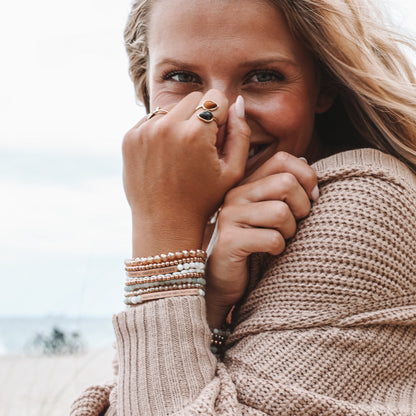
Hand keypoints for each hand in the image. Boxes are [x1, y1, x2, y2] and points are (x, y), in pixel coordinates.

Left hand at [122, 91, 249, 255]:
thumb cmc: (203, 201)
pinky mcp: (129, 138)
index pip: (216, 98)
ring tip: (182, 152)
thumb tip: (238, 102)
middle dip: (201, 115)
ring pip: (171, 107)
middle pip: (193, 98)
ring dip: (180, 122)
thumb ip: (241, 134)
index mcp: (195, 134)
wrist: (163, 224)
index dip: (222, 117)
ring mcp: (143, 131)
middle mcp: (166, 126)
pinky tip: (166, 156)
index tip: (217, 139)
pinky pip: (152, 119)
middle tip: (201, 145)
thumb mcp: (233, 172)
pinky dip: (161, 130)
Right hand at [205, 153, 318, 326]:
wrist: (224, 279)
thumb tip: (307, 167)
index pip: (282, 160)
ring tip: (279, 239)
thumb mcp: (270, 212)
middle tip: (295, 224)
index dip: (306, 177)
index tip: (311, 199)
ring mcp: (230, 216)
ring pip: (281, 212)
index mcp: (247, 183)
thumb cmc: (254, 244)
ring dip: (290, 232)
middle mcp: (236, 194)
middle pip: (286, 182)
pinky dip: (279, 249)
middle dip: (302, 207)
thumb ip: (284, 189)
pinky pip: (272, 239)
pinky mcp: (230, 241)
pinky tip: (268, 252)